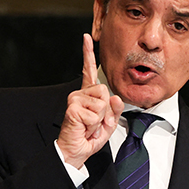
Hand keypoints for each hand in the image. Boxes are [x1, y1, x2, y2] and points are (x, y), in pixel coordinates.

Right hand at [57, 34, 123, 168]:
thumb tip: (115, 97)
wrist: (75, 151)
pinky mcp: (73, 108)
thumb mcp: (109, 123)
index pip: (89, 70)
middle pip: (104, 91)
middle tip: (95, 123)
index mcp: (88, 94)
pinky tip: (84, 128)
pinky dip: (93, 125)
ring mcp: (74, 100)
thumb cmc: (89, 137)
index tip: (86, 36)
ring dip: (100, 119)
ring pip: (102, 103)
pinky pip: (95, 114)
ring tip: (89, 125)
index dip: (88, 52)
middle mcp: (79, 94)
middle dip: (106, 111)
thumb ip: (115, 109)